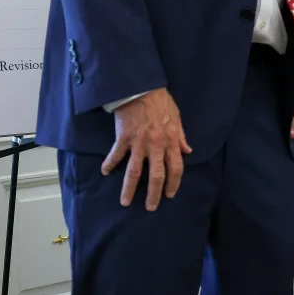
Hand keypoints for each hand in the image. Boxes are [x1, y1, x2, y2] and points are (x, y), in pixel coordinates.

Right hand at [105, 87, 191, 210]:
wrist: (141, 87)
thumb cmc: (160, 101)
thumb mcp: (177, 117)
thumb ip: (182, 136)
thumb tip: (188, 151)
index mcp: (171, 140)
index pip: (176, 168)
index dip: (174, 183)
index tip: (170, 194)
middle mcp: (156, 145)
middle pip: (156, 176)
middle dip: (153, 194)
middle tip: (151, 207)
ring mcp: (139, 142)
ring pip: (134, 172)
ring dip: (129, 189)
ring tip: (125, 202)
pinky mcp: (123, 137)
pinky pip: (116, 155)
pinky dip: (109, 164)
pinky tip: (105, 172)